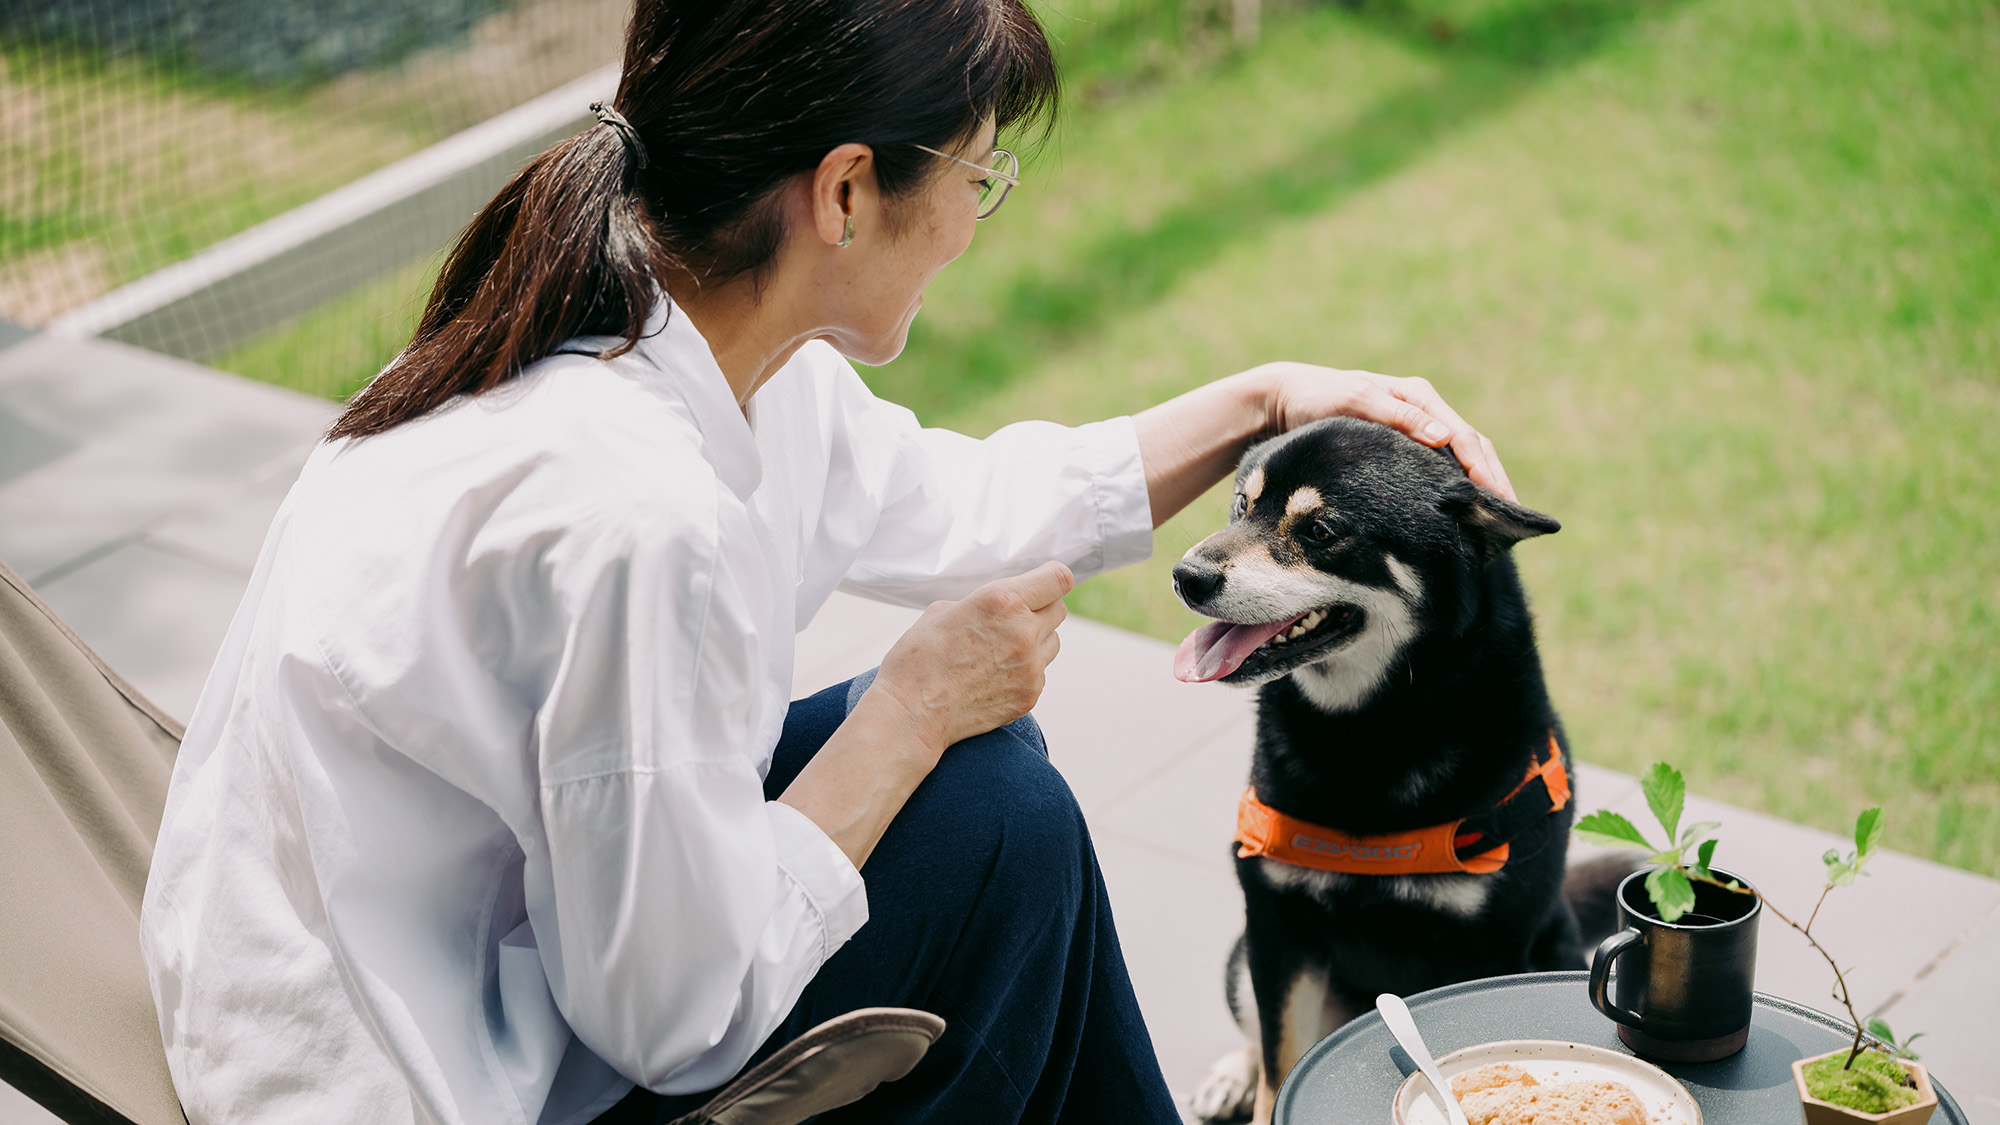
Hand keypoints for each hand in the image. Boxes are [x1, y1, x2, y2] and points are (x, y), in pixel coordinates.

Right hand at [868, 561, 1072, 755]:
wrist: (911, 715)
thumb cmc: (918, 659)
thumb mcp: (943, 611)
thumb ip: (982, 603)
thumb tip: (998, 607)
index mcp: (1002, 601)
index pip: (1058, 579)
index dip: (1052, 578)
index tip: (1043, 581)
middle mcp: (1024, 632)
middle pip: (1059, 609)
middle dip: (1041, 608)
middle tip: (1013, 617)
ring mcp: (1031, 668)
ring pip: (1053, 642)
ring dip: (1036, 640)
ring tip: (1001, 649)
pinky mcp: (1030, 696)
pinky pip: (1040, 673)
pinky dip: (1025, 670)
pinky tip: (994, 676)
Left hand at [1258, 362, 1516, 500]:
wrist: (1284, 402)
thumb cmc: (1316, 400)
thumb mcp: (1354, 401)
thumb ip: (1397, 416)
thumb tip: (1444, 437)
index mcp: (1419, 397)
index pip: (1466, 437)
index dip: (1485, 470)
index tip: (1500, 501)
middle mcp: (1425, 412)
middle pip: (1473, 450)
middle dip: (1494, 484)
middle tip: (1511, 523)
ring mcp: (1417, 430)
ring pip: (1460, 462)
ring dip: (1480, 490)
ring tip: (1496, 526)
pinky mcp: (1404, 449)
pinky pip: (1439, 470)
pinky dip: (1456, 491)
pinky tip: (1463, 516)